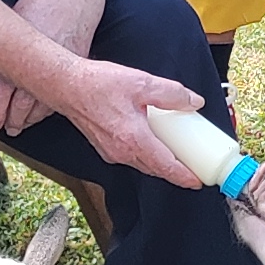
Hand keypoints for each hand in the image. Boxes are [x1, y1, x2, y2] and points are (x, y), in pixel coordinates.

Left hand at [0, 0, 105, 135]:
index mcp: (21, 50)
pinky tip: (44, 111)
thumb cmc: (43, 2)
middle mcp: (41, 60)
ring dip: (32, 117)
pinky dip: (52, 105)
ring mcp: (63, 64)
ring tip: (23, 125)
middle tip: (7, 129)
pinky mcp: (79, 63)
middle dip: (14, 120)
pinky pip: (64, 92)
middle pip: (23, 102)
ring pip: (46, 102)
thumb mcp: (15, 23)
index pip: (2, 90)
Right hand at [55, 60, 212, 188]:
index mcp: (134, 139)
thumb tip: (193, 102)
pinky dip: (146, 155)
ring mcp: (112, 152)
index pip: (166, 167)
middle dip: (176, 171)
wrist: (65, 85)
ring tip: (177, 154)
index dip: (185, 177)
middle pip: (156, 169)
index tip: (199, 181)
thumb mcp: (141, 82)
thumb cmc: (98, 84)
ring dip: (160, 163)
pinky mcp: (105, 148)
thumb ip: (171, 94)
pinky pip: (131, 157)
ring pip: (143, 164)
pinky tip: (152, 141)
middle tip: (194, 167)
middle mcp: (122, 152)